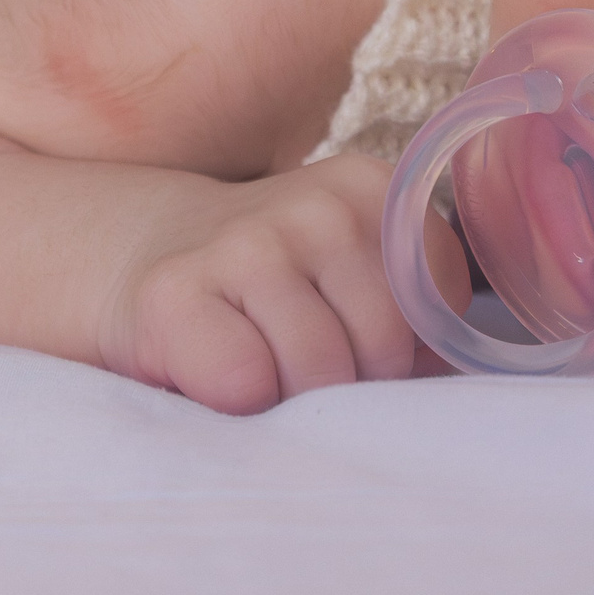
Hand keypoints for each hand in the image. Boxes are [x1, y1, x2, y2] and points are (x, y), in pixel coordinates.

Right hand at [98, 153, 414, 414]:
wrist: (145, 252)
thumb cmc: (270, 290)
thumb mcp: (351, 276)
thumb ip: (412, 315)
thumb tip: (447, 370)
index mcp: (372, 194)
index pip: (438, 309)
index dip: (403, 351)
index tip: (352, 338)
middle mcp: (316, 206)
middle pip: (384, 349)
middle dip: (350, 382)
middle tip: (303, 363)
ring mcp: (244, 243)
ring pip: (318, 371)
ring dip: (292, 397)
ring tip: (263, 366)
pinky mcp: (175, 293)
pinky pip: (245, 382)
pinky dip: (238, 400)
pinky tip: (216, 370)